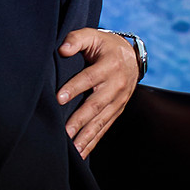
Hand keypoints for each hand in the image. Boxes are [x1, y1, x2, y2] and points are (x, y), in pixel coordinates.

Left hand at [57, 27, 137, 156]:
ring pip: (101, 121)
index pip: (89, 78)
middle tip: (64, 132)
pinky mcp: (116, 111)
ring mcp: (118, 101)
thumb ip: (77, 38)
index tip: (59, 98)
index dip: (74, 87)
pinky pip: (104, 128)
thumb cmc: (104, 45)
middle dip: (79, 120)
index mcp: (109, 65)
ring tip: (72, 150)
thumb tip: (62, 49)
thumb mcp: (92, 35)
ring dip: (86, 136)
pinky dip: (92, 141)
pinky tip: (81, 153)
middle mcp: (116, 85)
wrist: (130, 57)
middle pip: (96, 104)